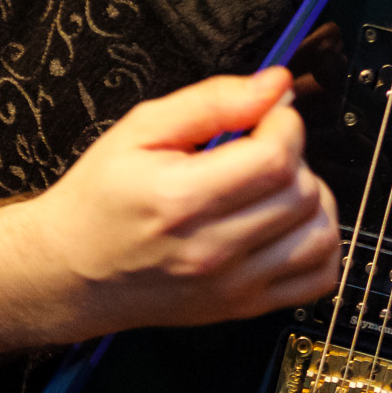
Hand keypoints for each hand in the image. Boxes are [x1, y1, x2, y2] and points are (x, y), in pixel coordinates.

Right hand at [15, 68, 339, 336]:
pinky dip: (319, 246)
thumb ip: (212, 100)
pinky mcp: (242, 307)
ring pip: (320, 237)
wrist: (71, 271)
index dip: (284, 124)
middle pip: (302, 194)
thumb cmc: (100, 199)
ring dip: (312, 200)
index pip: (276, 158)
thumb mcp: (140, 128)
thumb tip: (274, 85)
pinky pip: (317, 279)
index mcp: (181, 200)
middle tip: (260, 148)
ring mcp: (231, 287)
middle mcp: (211, 251)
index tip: (266, 116)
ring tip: (276, 186)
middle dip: (295, 157)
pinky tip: (289, 224)